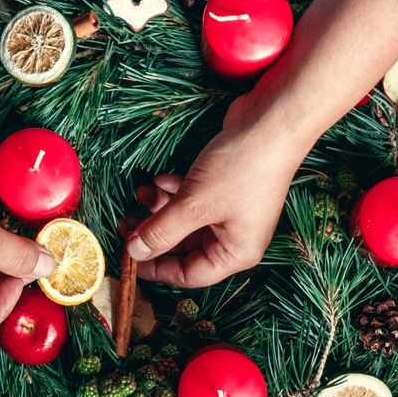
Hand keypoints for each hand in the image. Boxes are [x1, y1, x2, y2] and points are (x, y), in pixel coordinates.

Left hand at [127, 112, 308, 286]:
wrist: (272, 121)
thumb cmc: (241, 168)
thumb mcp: (194, 204)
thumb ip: (162, 231)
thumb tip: (135, 253)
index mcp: (235, 253)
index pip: (189, 274)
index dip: (155, 267)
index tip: (127, 256)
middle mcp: (235, 237)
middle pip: (184, 247)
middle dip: (154, 233)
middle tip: (125, 222)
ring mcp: (231, 211)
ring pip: (185, 220)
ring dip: (161, 207)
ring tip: (141, 191)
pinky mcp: (225, 188)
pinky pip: (193, 199)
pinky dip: (174, 191)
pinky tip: (161, 178)